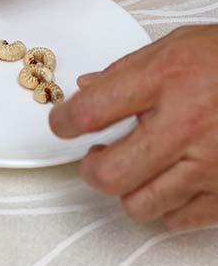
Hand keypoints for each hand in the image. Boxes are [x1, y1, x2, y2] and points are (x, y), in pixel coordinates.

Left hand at [49, 26, 217, 229]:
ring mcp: (212, 164)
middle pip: (109, 174)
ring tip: (140, 167)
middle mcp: (188, 125)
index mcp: (167, 80)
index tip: (63, 124)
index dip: (63, 122)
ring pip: (140, 204)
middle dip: (93, 168)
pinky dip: (169, 205)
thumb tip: (87, 89)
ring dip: (130, 188)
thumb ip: (126, 71)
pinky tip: (174, 180)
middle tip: (99, 156)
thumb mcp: (177, 46)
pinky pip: (179, 219)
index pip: (89, 112)